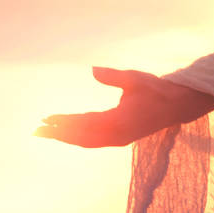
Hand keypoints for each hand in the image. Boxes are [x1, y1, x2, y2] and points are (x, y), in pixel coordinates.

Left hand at [34, 67, 213, 147]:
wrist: (178, 106)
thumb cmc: (156, 89)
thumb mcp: (134, 79)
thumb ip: (112, 76)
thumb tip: (92, 70)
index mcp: (118, 121)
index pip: (84, 124)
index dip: (63, 122)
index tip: (46, 119)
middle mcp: (116, 135)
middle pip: (80, 138)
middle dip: (58, 134)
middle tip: (36, 130)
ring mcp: (119, 139)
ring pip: (86, 142)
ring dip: (65, 137)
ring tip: (46, 132)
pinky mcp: (120, 138)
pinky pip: (94, 141)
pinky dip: (77, 138)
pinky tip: (67, 132)